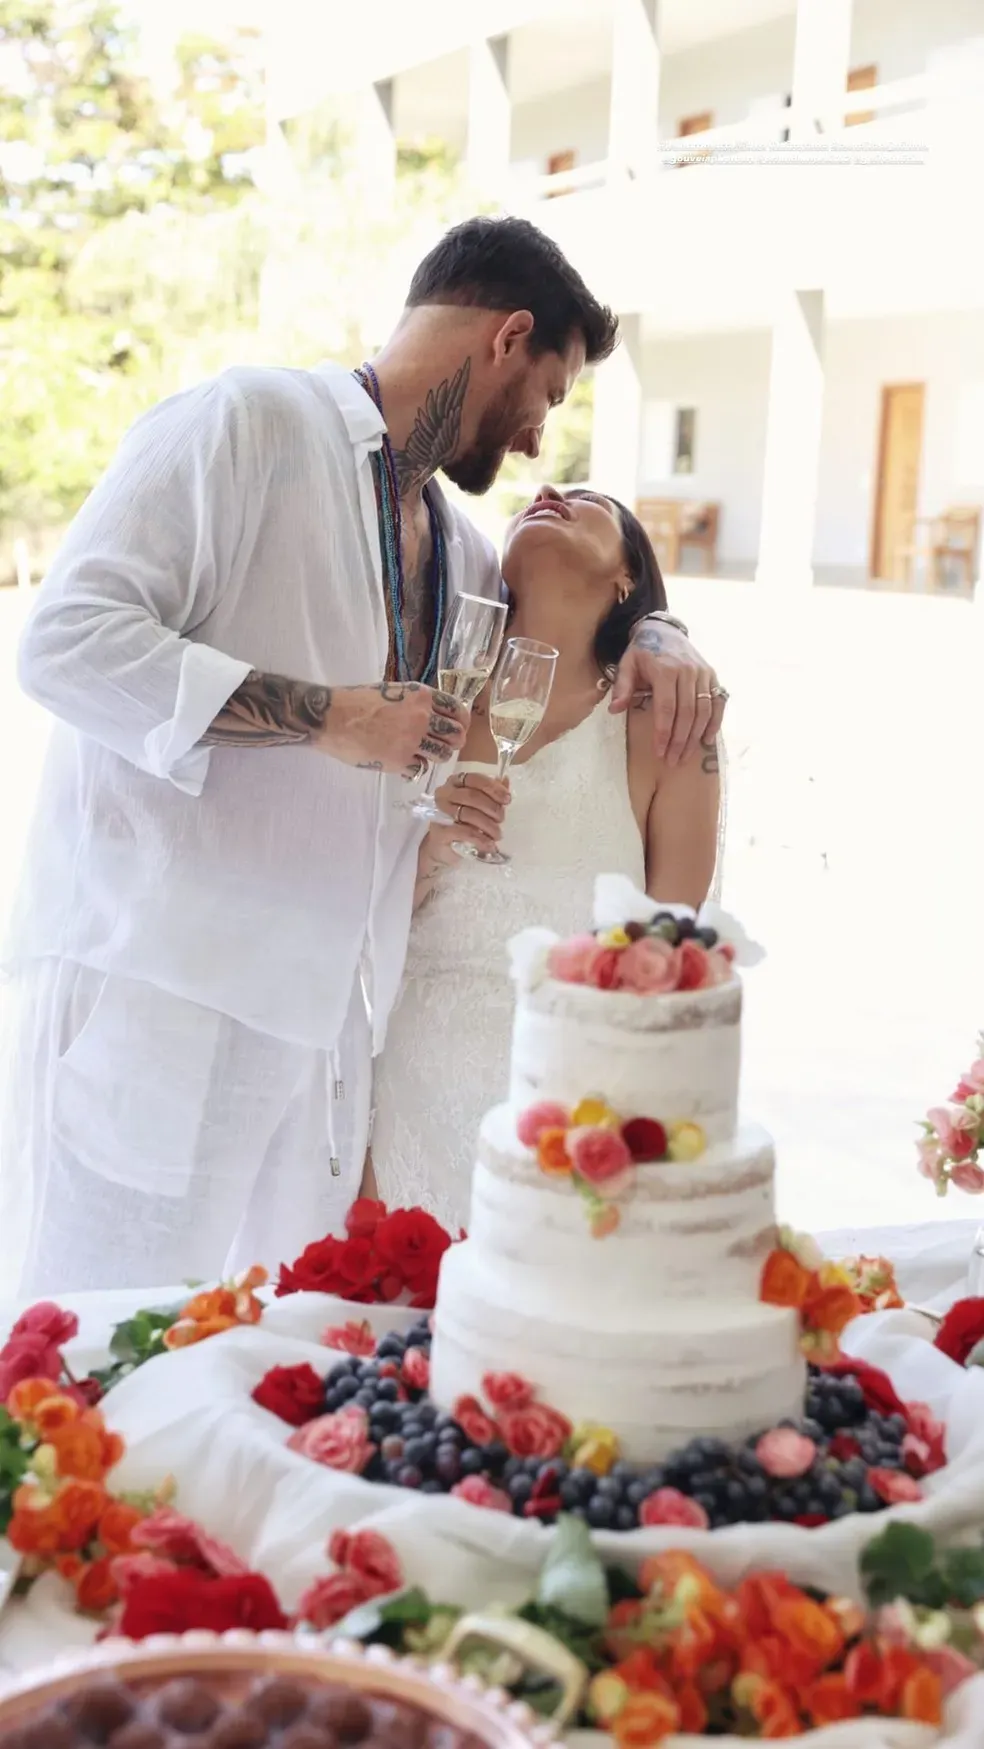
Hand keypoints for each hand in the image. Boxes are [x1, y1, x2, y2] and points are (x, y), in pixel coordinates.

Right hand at [320, 681, 468, 774]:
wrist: (332, 717)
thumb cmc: (357, 701)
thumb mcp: (394, 691)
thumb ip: (416, 703)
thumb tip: (434, 716)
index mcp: (421, 696)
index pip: (457, 710)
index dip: (460, 722)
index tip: (458, 728)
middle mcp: (422, 717)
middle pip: (456, 735)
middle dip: (453, 742)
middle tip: (444, 745)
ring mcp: (412, 741)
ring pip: (442, 755)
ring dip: (436, 756)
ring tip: (424, 754)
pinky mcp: (399, 761)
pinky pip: (420, 769)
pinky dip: (415, 768)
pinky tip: (404, 763)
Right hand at [420, 771, 510, 869]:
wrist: (443, 848)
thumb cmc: (462, 823)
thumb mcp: (479, 806)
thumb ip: (491, 793)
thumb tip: (505, 780)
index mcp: (455, 782)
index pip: (475, 779)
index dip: (493, 788)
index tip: (507, 800)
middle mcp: (444, 793)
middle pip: (472, 796)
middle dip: (492, 808)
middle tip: (501, 819)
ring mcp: (440, 812)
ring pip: (468, 814)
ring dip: (488, 825)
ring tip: (497, 834)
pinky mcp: (440, 831)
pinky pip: (464, 832)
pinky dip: (480, 839)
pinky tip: (489, 845)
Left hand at [609, 622, 727, 764]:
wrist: (663, 629)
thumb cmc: (642, 651)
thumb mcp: (626, 664)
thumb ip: (622, 687)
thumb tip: (614, 710)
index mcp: (665, 670)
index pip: (666, 708)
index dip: (663, 733)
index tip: (659, 752)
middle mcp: (688, 671)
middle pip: (687, 714)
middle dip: (680, 741)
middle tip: (672, 761)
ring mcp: (703, 673)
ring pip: (704, 711)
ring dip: (695, 737)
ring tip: (685, 756)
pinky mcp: (713, 675)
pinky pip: (718, 702)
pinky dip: (715, 722)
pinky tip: (707, 740)